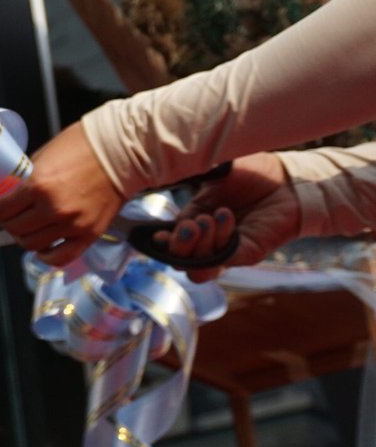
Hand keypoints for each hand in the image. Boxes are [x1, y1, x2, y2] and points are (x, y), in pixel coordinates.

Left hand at [0, 122, 122, 265]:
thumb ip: (27, 181)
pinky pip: (61, 257)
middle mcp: (54, 209)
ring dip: (23, 238)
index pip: (0, 210)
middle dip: (5, 223)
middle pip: (14, 229)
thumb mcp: (44, 156)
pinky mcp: (89, 234)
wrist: (123, 151)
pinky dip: (46, 257)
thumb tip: (10, 196)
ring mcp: (72, 225)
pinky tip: (42, 249)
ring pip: (32, 245)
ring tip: (25, 229)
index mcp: (39, 186)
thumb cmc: (84, 146)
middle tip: (6, 217)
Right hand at [152, 152, 299, 281]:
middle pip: (181, 264)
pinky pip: (226, 259)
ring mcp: (228, 251)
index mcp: (193, 224)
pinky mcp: (249, 253)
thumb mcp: (212, 179)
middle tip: (190, 225)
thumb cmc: (252, 174)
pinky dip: (221, 241)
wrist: (288, 177)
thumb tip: (167, 193)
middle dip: (178, 247)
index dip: (161, 244)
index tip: (160, 233)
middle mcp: (208, 242)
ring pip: (200, 272)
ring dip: (198, 249)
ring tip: (208, 221)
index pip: (169, 246)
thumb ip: (191, 188)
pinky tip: (225, 216)